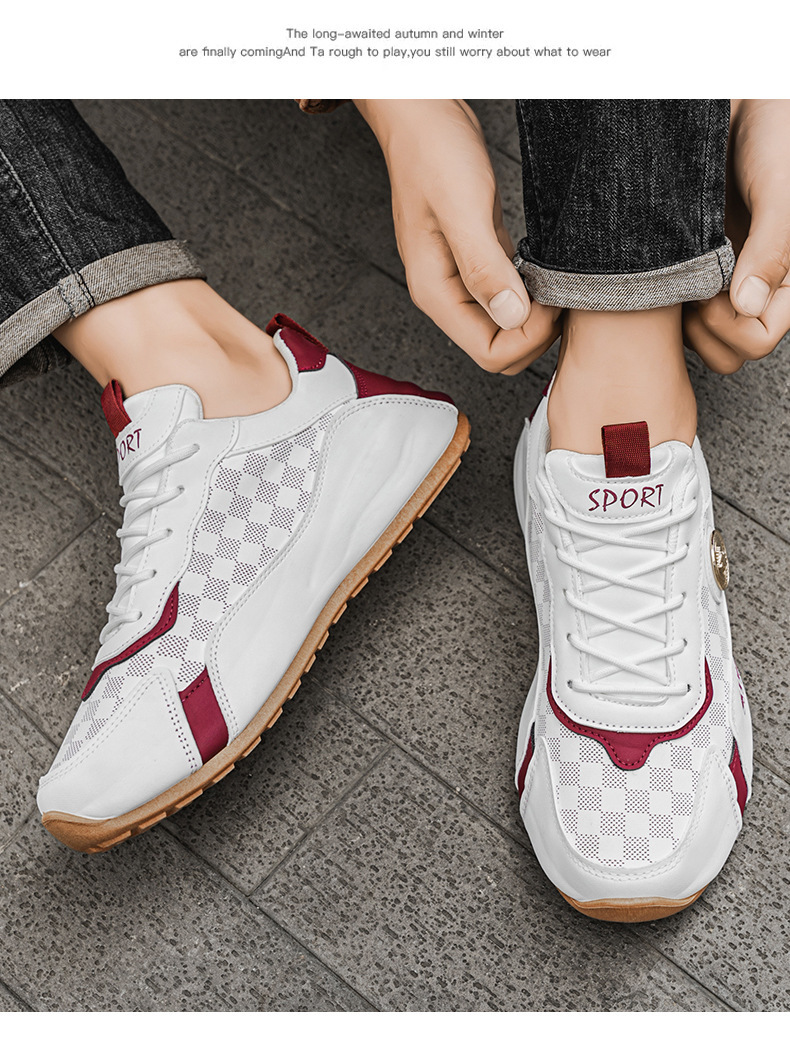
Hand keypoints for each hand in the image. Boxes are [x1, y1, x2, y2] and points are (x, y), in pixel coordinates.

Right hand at [354, 100, 560, 374]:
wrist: (421, 114)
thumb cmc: (432, 152)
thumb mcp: (462, 207)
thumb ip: (483, 266)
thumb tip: (510, 315)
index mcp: (436, 291)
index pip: (489, 352)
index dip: (527, 337)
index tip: (551, 302)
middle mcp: (447, 293)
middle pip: (498, 348)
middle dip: (535, 334)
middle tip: (560, 295)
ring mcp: (462, 279)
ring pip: (506, 326)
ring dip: (536, 316)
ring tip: (556, 284)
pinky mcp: (478, 259)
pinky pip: (508, 296)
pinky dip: (532, 294)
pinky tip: (544, 270)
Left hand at [684, 99, 789, 372]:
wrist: (732, 103)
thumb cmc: (773, 135)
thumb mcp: (781, 191)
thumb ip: (774, 248)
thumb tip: (749, 305)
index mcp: (788, 281)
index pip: (757, 340)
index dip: (729, 324)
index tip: (714, 287)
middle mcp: (756, 290)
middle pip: (727, 352)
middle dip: (703, 328)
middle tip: (690, 283)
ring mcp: (722, 286)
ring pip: (698, 340)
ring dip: (681, 320)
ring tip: (674, 274)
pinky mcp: (691, 273)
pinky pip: (675, 314)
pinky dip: (663, 301)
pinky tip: (658, 271)